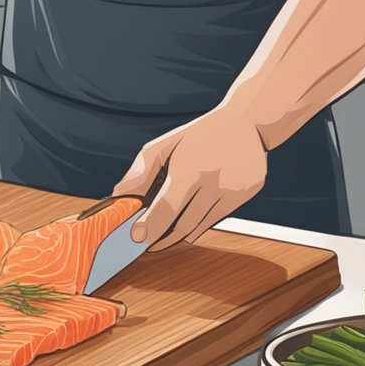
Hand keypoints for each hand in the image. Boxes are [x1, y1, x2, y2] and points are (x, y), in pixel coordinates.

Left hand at [112, 107, 267, 251]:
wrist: (245, 122)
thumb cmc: (198, 135)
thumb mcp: (164, 146)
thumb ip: (140, 172)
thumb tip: (119, 195)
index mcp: (190, 169)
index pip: (166, 208)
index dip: (150, 227)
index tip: (137, 238)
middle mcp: (214, 182)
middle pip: (182, 225)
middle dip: (161, 239)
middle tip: (146, 243)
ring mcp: (233, 191)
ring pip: (199, 227)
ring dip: (178, 235)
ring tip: (163, 235)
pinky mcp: (246, 195)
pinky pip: (215, 220)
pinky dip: (198, 225)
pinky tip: (188, 219)